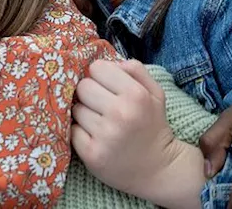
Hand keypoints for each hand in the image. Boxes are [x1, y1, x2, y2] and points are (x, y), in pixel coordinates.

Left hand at [72, 60, 201, 206]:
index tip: (107, 87)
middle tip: (103, 107)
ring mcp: (105, 135)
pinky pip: (72, 130)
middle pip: (83, 87)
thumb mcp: (155, 93)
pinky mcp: (91, 154)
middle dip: (90, 95)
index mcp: (136, 95)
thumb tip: (108, 62)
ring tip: (102, 124)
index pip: (97, 68)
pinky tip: (96, 138)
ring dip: (85, 115)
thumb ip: (135, 70)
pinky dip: (80, 133)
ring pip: (76, 109)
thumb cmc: (153, 126)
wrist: (159, 170)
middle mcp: (121, 114)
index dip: (101, 77)